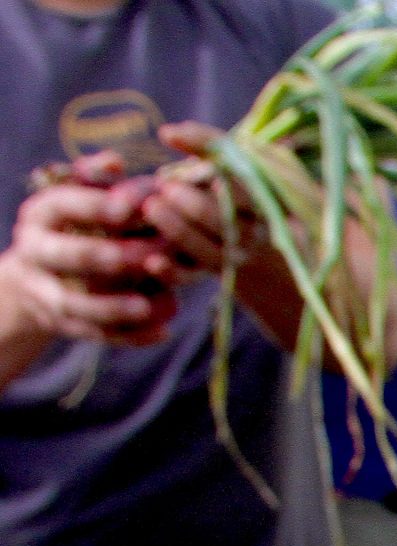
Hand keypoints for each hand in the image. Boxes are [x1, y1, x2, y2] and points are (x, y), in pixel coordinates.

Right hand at [0, 152, 182, 350]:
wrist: (36, 275)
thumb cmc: (75, 225)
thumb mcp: (79, 196)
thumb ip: (97, 180)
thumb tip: (115, 161)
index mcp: (41, 213)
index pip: (63, 205)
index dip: (96, 206)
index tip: (132, 206)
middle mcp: (35, 251)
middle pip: (66, 256)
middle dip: (106, 257)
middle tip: (147, 258)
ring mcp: (43, 291)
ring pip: (75, 304)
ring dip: (113, 306)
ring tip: (150, 306)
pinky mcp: (61, 323)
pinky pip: (94, 334)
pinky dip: (129, 336)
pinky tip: (161, 332)